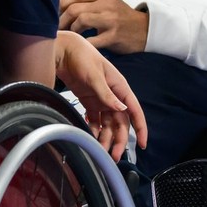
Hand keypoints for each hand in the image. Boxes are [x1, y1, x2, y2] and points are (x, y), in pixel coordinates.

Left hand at [55, 31, 147, 160]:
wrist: (63, 50)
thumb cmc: (82, 57)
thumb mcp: (94, 75)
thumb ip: (107, 94)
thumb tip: (122, 109)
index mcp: (119, 87)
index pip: (134, 111)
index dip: (140, 128)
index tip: (142, 144)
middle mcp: (113, 95)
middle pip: (121, 122)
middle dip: (119, 140)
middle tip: (114, 156)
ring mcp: (101, 99)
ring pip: (108, 124)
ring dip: (106, 138)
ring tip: (101, 151)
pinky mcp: (89, 101)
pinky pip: (95, 120)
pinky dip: (94, 130)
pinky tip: (91, 138)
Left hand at [59, 0, 147, 53]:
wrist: (145, 30)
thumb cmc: (123, 17)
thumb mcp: (109, 3)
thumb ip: (90, 1)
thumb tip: (64, 5)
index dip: (61, 3)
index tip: (55, 12)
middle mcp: (107, 4)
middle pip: (74, 8)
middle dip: (61, 19)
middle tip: (57, 27)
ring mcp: (111, 20)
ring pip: (81, 20)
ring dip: (71, 29)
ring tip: (70, 34)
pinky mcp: (113, 36)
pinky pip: (91, 40)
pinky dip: (82, 42)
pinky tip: (80, 43)